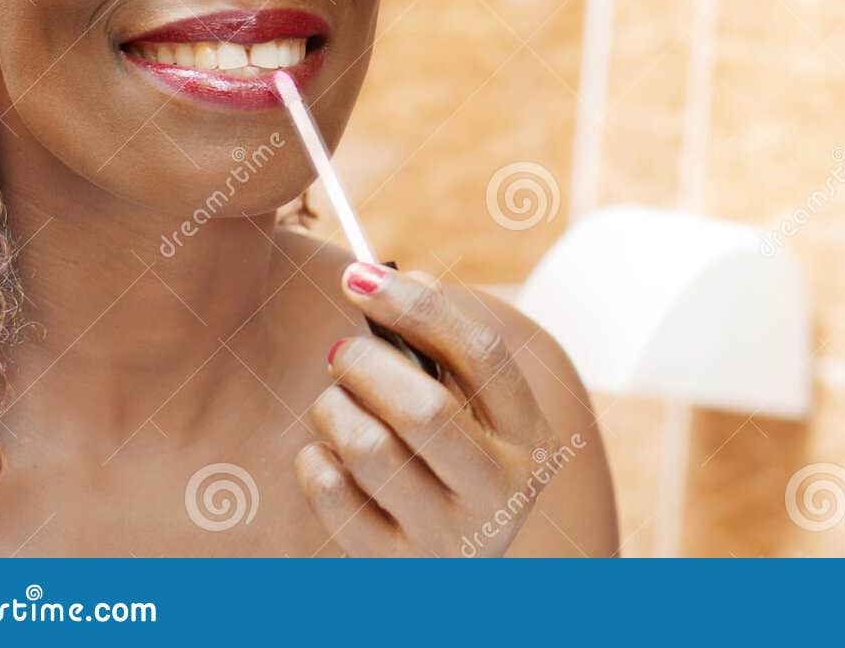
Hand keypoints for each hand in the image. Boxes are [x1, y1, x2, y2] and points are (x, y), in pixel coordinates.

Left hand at [294, 262, 562, 556]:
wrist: (449, 568)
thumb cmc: (453, 462)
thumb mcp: (473, 411)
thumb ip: (447, 348)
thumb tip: (400, 279)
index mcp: (530, 437)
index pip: (482, 353)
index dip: (417, 305)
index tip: (359, 276)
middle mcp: (501, 491)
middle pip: (423, 409)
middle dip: (365, 364)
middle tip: (341, 352)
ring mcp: (448, 536)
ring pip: (369, 449)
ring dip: (334, 409)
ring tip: (334, 404)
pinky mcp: (393, 567)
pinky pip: (331, 493)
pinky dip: (314, 459)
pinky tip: (326, 453)